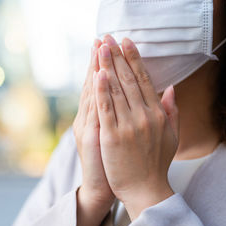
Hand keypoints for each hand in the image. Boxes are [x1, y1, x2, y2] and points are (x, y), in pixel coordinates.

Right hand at [73, 39, 115, 225]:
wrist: (102, 187)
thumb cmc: (115, 162)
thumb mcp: (116, 136)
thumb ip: (122, 115)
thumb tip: (137, 97)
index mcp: (98, 117)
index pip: (102, 86)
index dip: (105, 65)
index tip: (110, 45)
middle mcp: (89, 118)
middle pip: (94, 84)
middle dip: (100, 60)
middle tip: (102, 37)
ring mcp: (88, 126)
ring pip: (92, 92)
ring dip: (95, 69)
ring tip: (99, 47)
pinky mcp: (90, 137)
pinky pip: (94, 111)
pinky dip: (95, 93)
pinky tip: (97, 76)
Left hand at [95, 35, 178, 219]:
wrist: (146, 190)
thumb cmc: (156, 164)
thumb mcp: (171, 136)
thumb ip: (171, 111)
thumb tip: (171, 88)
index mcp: (157, 114)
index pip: (144, 80)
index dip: (134, 59)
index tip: (127, 43)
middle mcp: (144, 116)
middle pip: (129, 80)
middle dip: (118, 56)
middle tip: (109, 38)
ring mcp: (128, 125)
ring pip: (116, 90)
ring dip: (107, 66)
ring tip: (101, 48)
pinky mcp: (112, 136)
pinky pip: (106, 108)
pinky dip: (102, 90)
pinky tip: (97, 74)